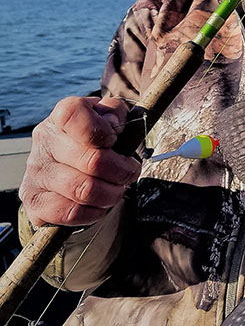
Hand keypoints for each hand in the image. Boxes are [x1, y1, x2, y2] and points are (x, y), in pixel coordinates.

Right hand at [20, 97, 139, 226]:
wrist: (70, 168)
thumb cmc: (96, 141)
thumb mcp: (109, 119)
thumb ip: (115, 113)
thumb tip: (112, 123)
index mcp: (60, 118)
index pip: (73, 115)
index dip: (102, 130)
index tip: (115, 140)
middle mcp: (43, 143)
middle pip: (93, 161)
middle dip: (123, 171)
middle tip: (129, 172)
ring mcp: (36, 173)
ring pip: (85, 190)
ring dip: (112, 194)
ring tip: (117, 189)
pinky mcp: (34, 202)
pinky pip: (71, 213)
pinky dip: (95, 212)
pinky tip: (99, 204)